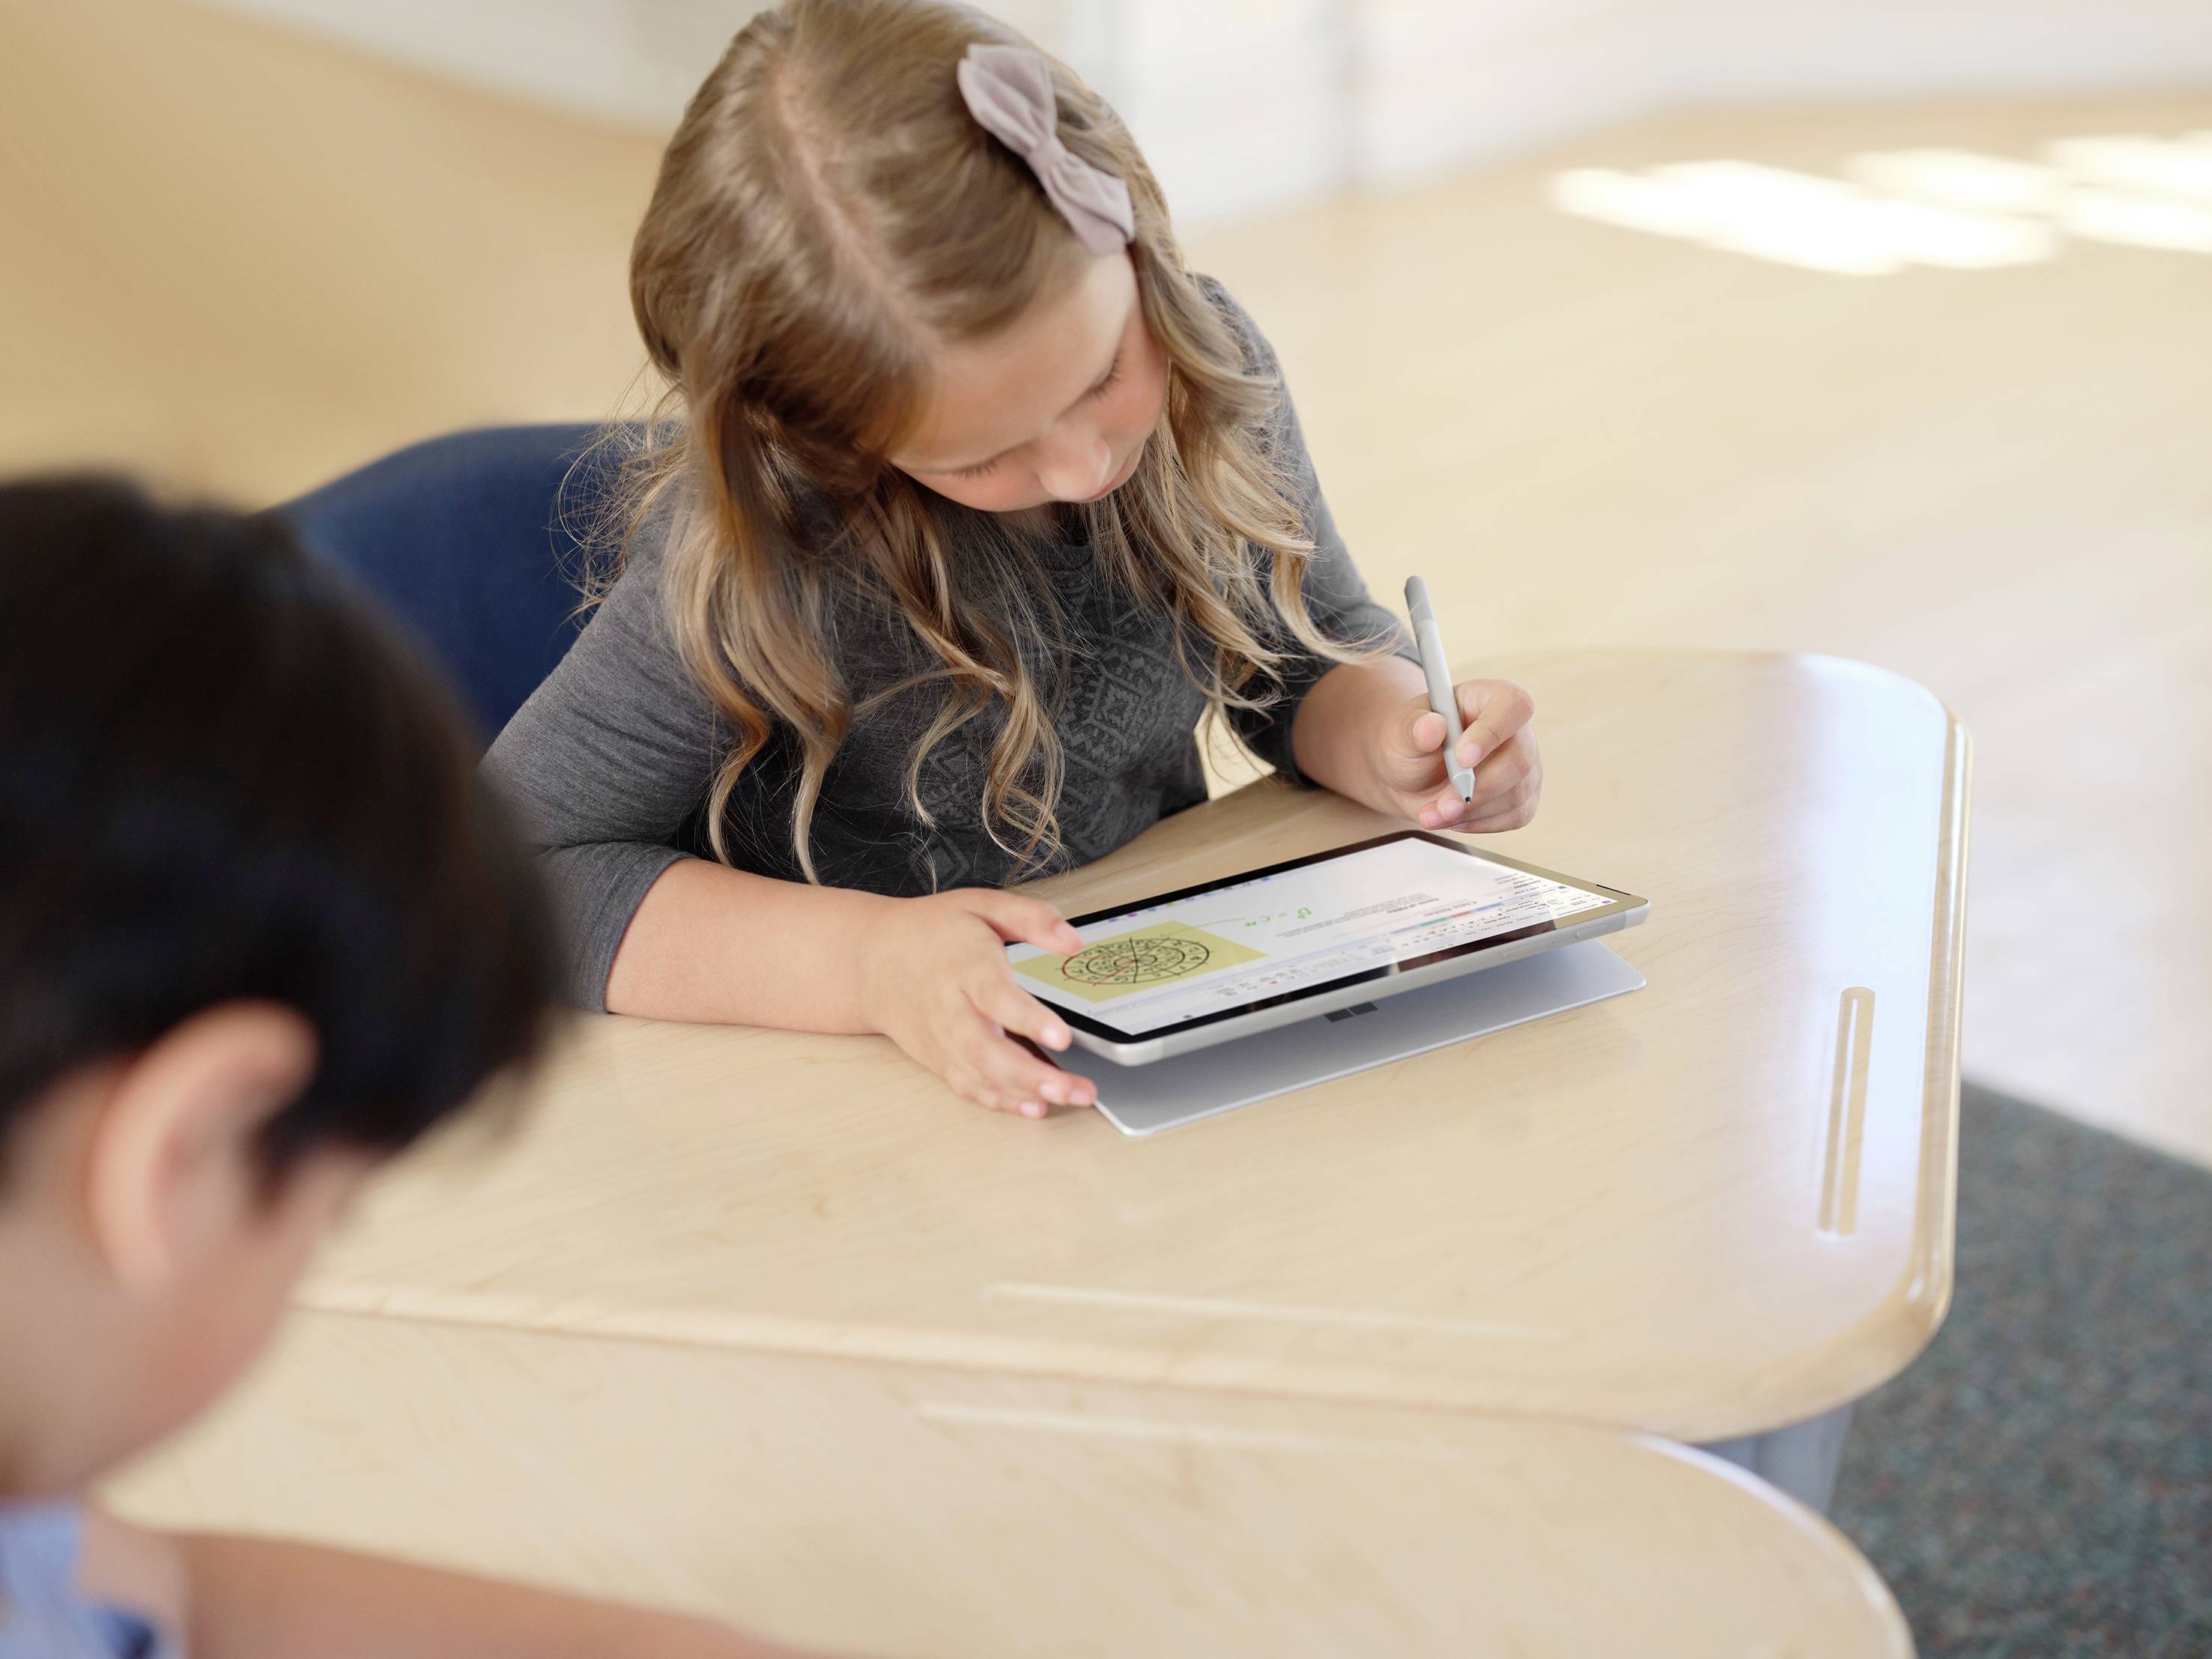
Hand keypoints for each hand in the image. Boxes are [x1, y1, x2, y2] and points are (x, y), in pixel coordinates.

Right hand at [857, 889, 1097, 1118]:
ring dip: (1025, 1093)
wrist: (873, 961)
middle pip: (987, 1050)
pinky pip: (968, 1086)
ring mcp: (942, 1039)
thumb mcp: (980, 905)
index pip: (995, 996)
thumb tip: (1072, 939)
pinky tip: (1033, 1107)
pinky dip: (1000, 1101)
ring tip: (1068, 1098)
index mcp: (964, 965)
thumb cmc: (931, 932)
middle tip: (1075, 1088)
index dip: (1028, 1019)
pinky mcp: (938, 1058)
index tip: (1061, 1036)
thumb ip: (1030, 918)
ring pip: (979, 1075)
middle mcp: (950, 1009)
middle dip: (1032, 1075)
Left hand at [1375, 679, 1541, 831]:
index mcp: (1489, 698)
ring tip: (1434, 813)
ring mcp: (1524, 765)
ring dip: (1472, 812)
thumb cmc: (1411, 744)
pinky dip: (1479, 823)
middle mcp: (1515, 731)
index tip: (1462, 757)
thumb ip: (1413, 729)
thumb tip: (1432, 726)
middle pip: (1519, 759)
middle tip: (1443, 805)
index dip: (1493, 732)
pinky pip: (1515, 815)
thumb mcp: (1400, 732)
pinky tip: (1453, 817)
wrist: (1410, 776)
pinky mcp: (1523, 796)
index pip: (1512, 705)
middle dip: (1478, 788)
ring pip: (1516, 793)